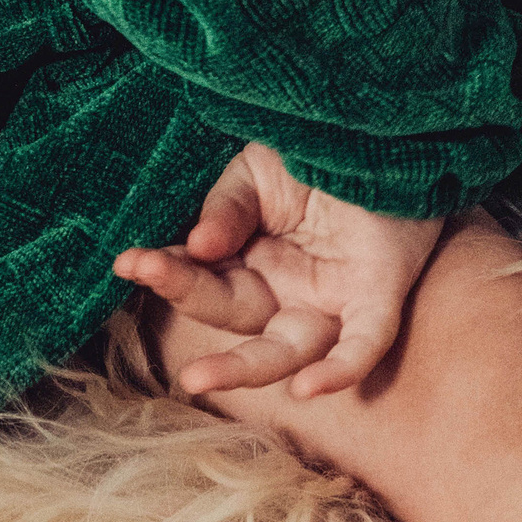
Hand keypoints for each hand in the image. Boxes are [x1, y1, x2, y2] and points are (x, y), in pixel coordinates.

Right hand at [113, 141, 444, 400]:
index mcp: (256, 264)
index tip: (130, 260)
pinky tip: (310, 388)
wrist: (391, 133)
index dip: (170, 272)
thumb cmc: (321, 154)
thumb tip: (197, 245)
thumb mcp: (259, 173)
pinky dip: (339, 370)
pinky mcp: (378, 300)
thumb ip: (228, 207)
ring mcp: (332, 301)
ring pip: (288, 351)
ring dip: (242, 369)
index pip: (207, 280)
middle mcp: (290, 291)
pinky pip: (361, 347)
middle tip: (148, 275)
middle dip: (190, 300)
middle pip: (236, 316)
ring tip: (197, 378)